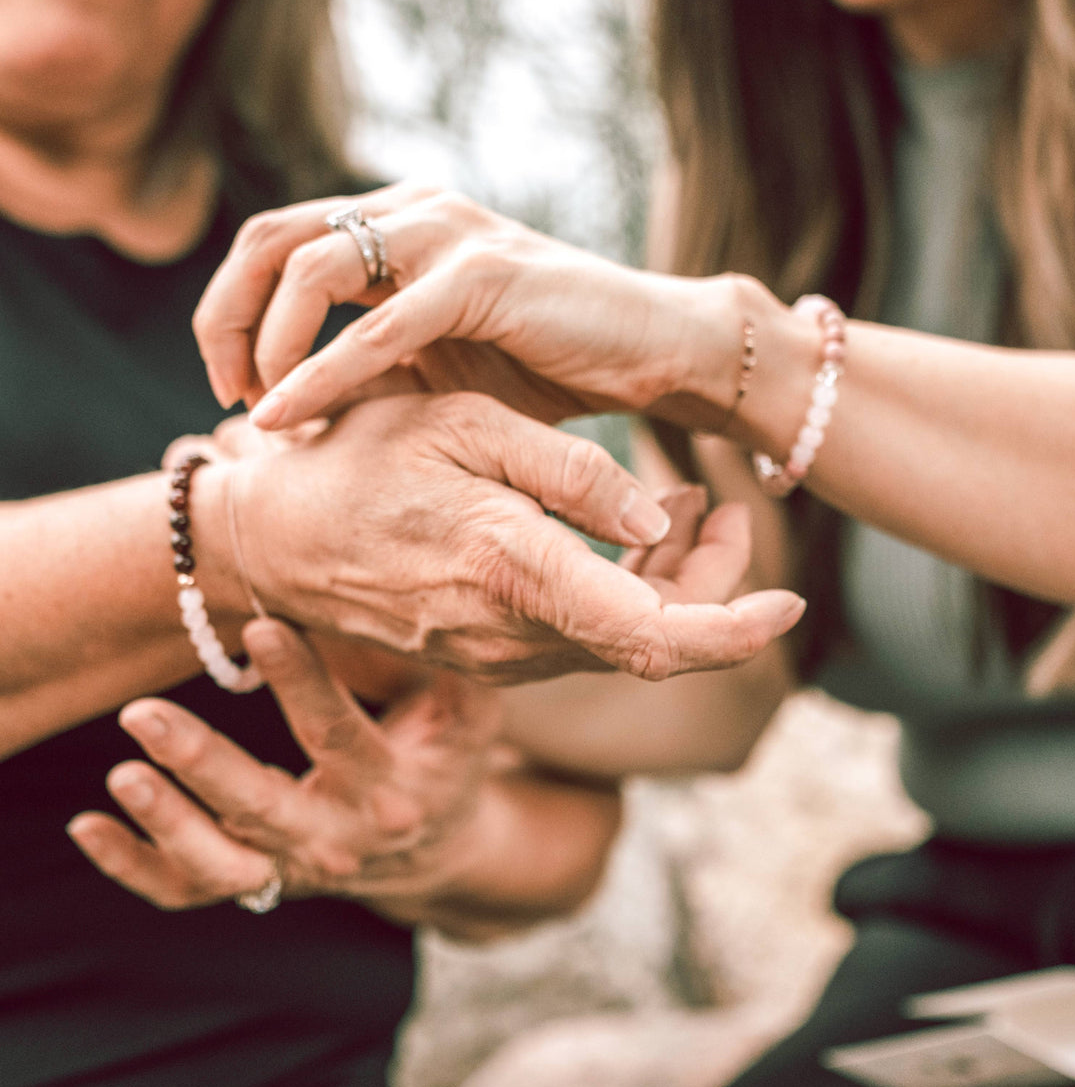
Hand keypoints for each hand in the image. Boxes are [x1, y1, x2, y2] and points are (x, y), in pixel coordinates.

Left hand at [67, 619, 506, 911]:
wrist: (437, 847)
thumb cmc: (444, 748)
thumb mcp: (459, 704)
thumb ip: (426, 655)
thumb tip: (382, 584)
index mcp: (392, 788)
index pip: (338, 733)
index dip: (301, 681)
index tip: (258, 628)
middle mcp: (338, 837)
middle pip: (264, 807)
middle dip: (202, 763)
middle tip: (141, 714)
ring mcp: (293, 868)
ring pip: (221, 862)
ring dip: (166, 822)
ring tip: (119, 772)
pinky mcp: (257, 883)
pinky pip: (186, 890)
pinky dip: (132, 866)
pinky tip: (86, 825)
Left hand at [192, 185, 745, 431]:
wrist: (651, 351)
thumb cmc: (546, 365)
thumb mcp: (435, 362)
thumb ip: (367, 361)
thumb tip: (279, 403)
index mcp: (394, 220)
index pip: (273, 240)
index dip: (231, 309)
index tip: (233, 384)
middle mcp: (410, 209)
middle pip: (268, 239)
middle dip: (226, 319)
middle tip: (228, 391)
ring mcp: (446, 233)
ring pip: (308, 268)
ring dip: (267, 345)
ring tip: (261, 409)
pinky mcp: (481, 276)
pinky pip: (377, 327)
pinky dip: (321, 375)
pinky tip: (290, 416)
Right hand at [226, 392, 804, 681]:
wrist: (272, 540)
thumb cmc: (359, 462)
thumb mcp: (462, 429)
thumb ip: (566, 474)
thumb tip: (657, 522)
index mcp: (514, 573)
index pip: (651, 636)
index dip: (731, 628)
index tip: (790, 603)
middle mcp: (511, 636)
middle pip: (650, 643)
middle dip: (712, 587)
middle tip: (730, 508)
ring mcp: (496, 657)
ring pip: (616, 643)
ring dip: (668, 588)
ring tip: (691, 506)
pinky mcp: (485, 655)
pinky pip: (574, 638)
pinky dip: (619, 596)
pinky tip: (629, 539)